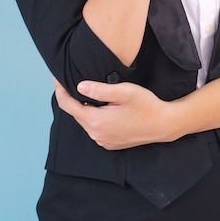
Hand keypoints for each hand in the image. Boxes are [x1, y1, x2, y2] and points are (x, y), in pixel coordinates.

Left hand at [54, 78, 173, 149]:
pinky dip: (91, 116)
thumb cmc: (146, 105)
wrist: (163, 124)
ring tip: (82, 90)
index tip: (56, 77)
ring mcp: (103, 141)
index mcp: (97, 121)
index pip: (68, 105)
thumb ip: (100, 90)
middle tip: (68, 79)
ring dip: (81, 107)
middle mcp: (96, 134)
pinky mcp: (110, 143)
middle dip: (69, 97)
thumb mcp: (124, 92)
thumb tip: (79, 86)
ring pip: (85, 120)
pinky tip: (97, 105)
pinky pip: (94, 128)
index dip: (60, 90)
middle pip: (75, 113)